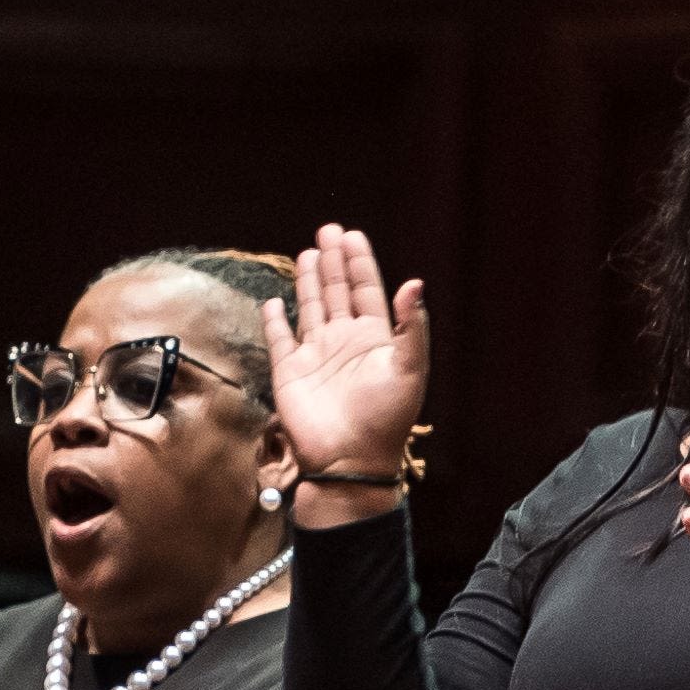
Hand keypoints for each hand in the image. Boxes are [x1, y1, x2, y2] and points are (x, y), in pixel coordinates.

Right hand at [266, 221, 432, 513]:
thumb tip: (415, 283)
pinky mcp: (290, 372)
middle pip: (338, 292)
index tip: (353, 236)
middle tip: (329, 230)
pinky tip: (275, 302)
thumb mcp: (409, 369)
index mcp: (375, 339)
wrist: (349, 459)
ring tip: (308, 253)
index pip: (367, 291)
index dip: (360, 264)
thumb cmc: (385, 418)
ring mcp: (316, 356)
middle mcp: (345, 342)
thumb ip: (412, 327)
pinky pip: (281, 339)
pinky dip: (276, 320)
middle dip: (334, 262)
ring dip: (309, 282)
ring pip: (311, 308)